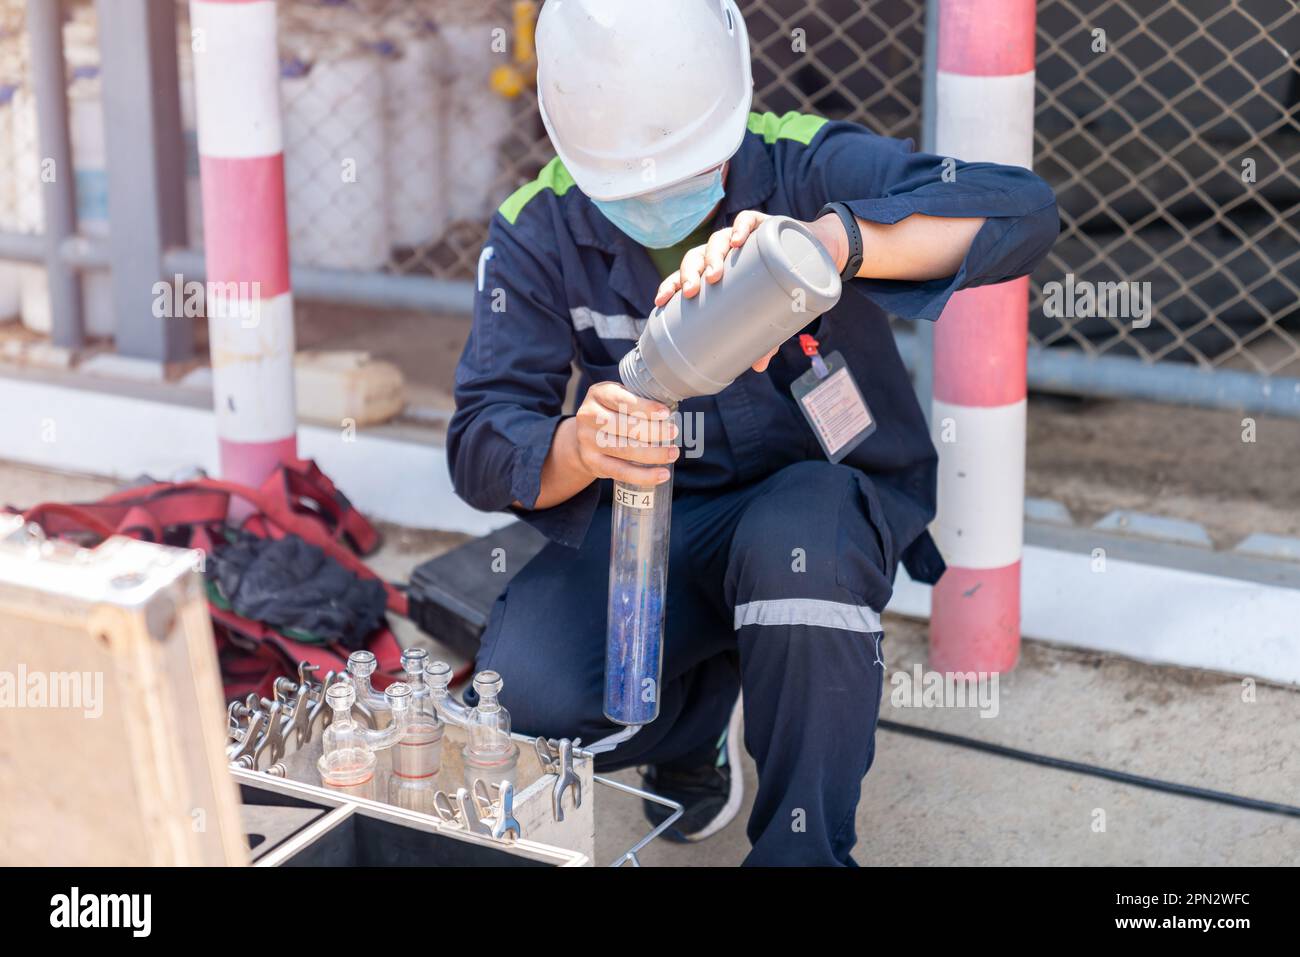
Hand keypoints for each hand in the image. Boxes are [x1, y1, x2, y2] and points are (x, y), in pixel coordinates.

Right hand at [570, 381, 678, 486]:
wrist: (584, 438)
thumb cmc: (612, 414)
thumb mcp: (620, 399)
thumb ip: (640, 401)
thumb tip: (672, 414)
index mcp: (598, 394)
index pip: (621, 399)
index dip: (645, 407)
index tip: (666, 414)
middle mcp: (588, 416)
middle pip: (624, 425)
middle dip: (653, 431)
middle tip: (674, 433)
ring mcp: (588, 441)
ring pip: (624, 449)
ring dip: (653, 454)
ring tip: (673, 453)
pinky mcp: (592, 462)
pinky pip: (621, 471)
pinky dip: (644, 475)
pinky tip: (662, 474)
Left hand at [653, 210, 780, 370]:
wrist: (813, 252)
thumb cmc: (779, 286)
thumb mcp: (769, 314)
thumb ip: (763, 339)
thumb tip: (758, 367)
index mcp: (714, 271)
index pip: (684, 276)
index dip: (670, 286)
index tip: (661, 301)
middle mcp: (723, 253)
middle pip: (696, 258)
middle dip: (689, 273)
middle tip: (693, 291)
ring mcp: (741, 237)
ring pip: (717, 240)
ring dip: (712, 255)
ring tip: (715, 272)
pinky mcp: (762, 224)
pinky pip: (747, 220)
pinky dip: (740, 228)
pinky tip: (737, 240)